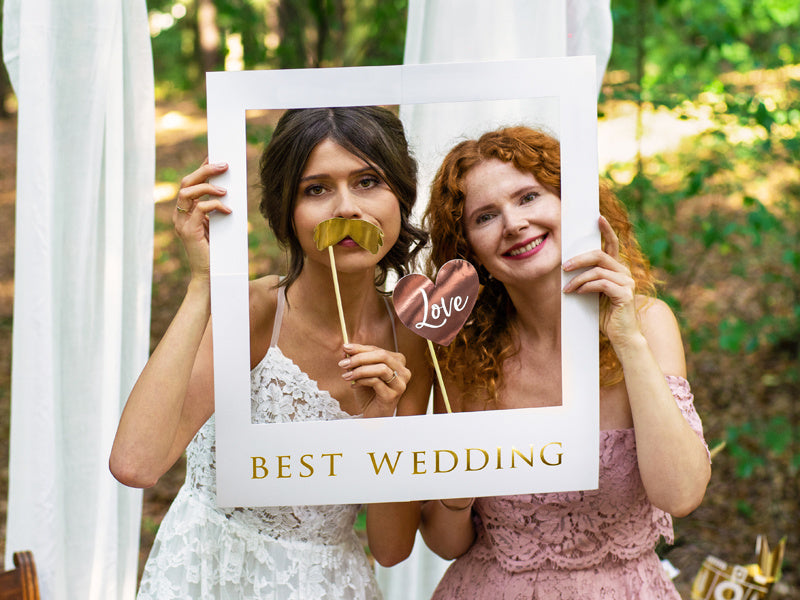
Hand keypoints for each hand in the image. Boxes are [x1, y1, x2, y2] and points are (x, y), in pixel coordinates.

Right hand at [173, 159, 230, 280]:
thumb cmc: (217, 251)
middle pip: (186, 183)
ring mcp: (181, 223)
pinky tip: (228, 210)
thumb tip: (229, 190)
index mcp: (185, 211)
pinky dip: (214, 206)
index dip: (201, 168)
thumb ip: (217, 209)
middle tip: (223, 165)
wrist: (211, 275)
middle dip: (204, 170)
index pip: (190, 183)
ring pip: (188, 193)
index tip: (215, 157)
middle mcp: (180, 215)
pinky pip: (199, 210)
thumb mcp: (218, 224)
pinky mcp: (188, 231)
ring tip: (225, 190)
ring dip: (208, 187)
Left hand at [338, 343, 410, 417]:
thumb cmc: (369, 393)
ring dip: (360, 370)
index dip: (360, 348)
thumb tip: (346, 349)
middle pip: (382, 355)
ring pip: (381, 368)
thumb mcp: (362, 373)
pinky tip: (353, 385)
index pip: (378, 349)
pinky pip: (376, 382)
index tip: (345, 348)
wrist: (373, 415)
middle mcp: (403, 372)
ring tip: (346, 375)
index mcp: (398, 362)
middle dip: (360, 357)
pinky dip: (361, 381)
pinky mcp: (392, 396)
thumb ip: (357, 360)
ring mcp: (400, 384)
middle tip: (343, 362)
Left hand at [561, 216, 639, 344]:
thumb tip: (568, 269)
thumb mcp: (593, 294)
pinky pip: (601, 284)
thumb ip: (588, 280)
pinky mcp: (625, 294)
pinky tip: (577, 293)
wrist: (622, 337)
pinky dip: (586, 287)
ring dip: (578, 278)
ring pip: (598, 271)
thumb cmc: (605, 316)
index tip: (598, 217)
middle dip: (579, 259)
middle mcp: (625, 273)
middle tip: (564, 266)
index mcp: (618, 270)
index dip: (606, 230)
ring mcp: (627, 283)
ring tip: (567, 288)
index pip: (612, 245)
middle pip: (600, 255)